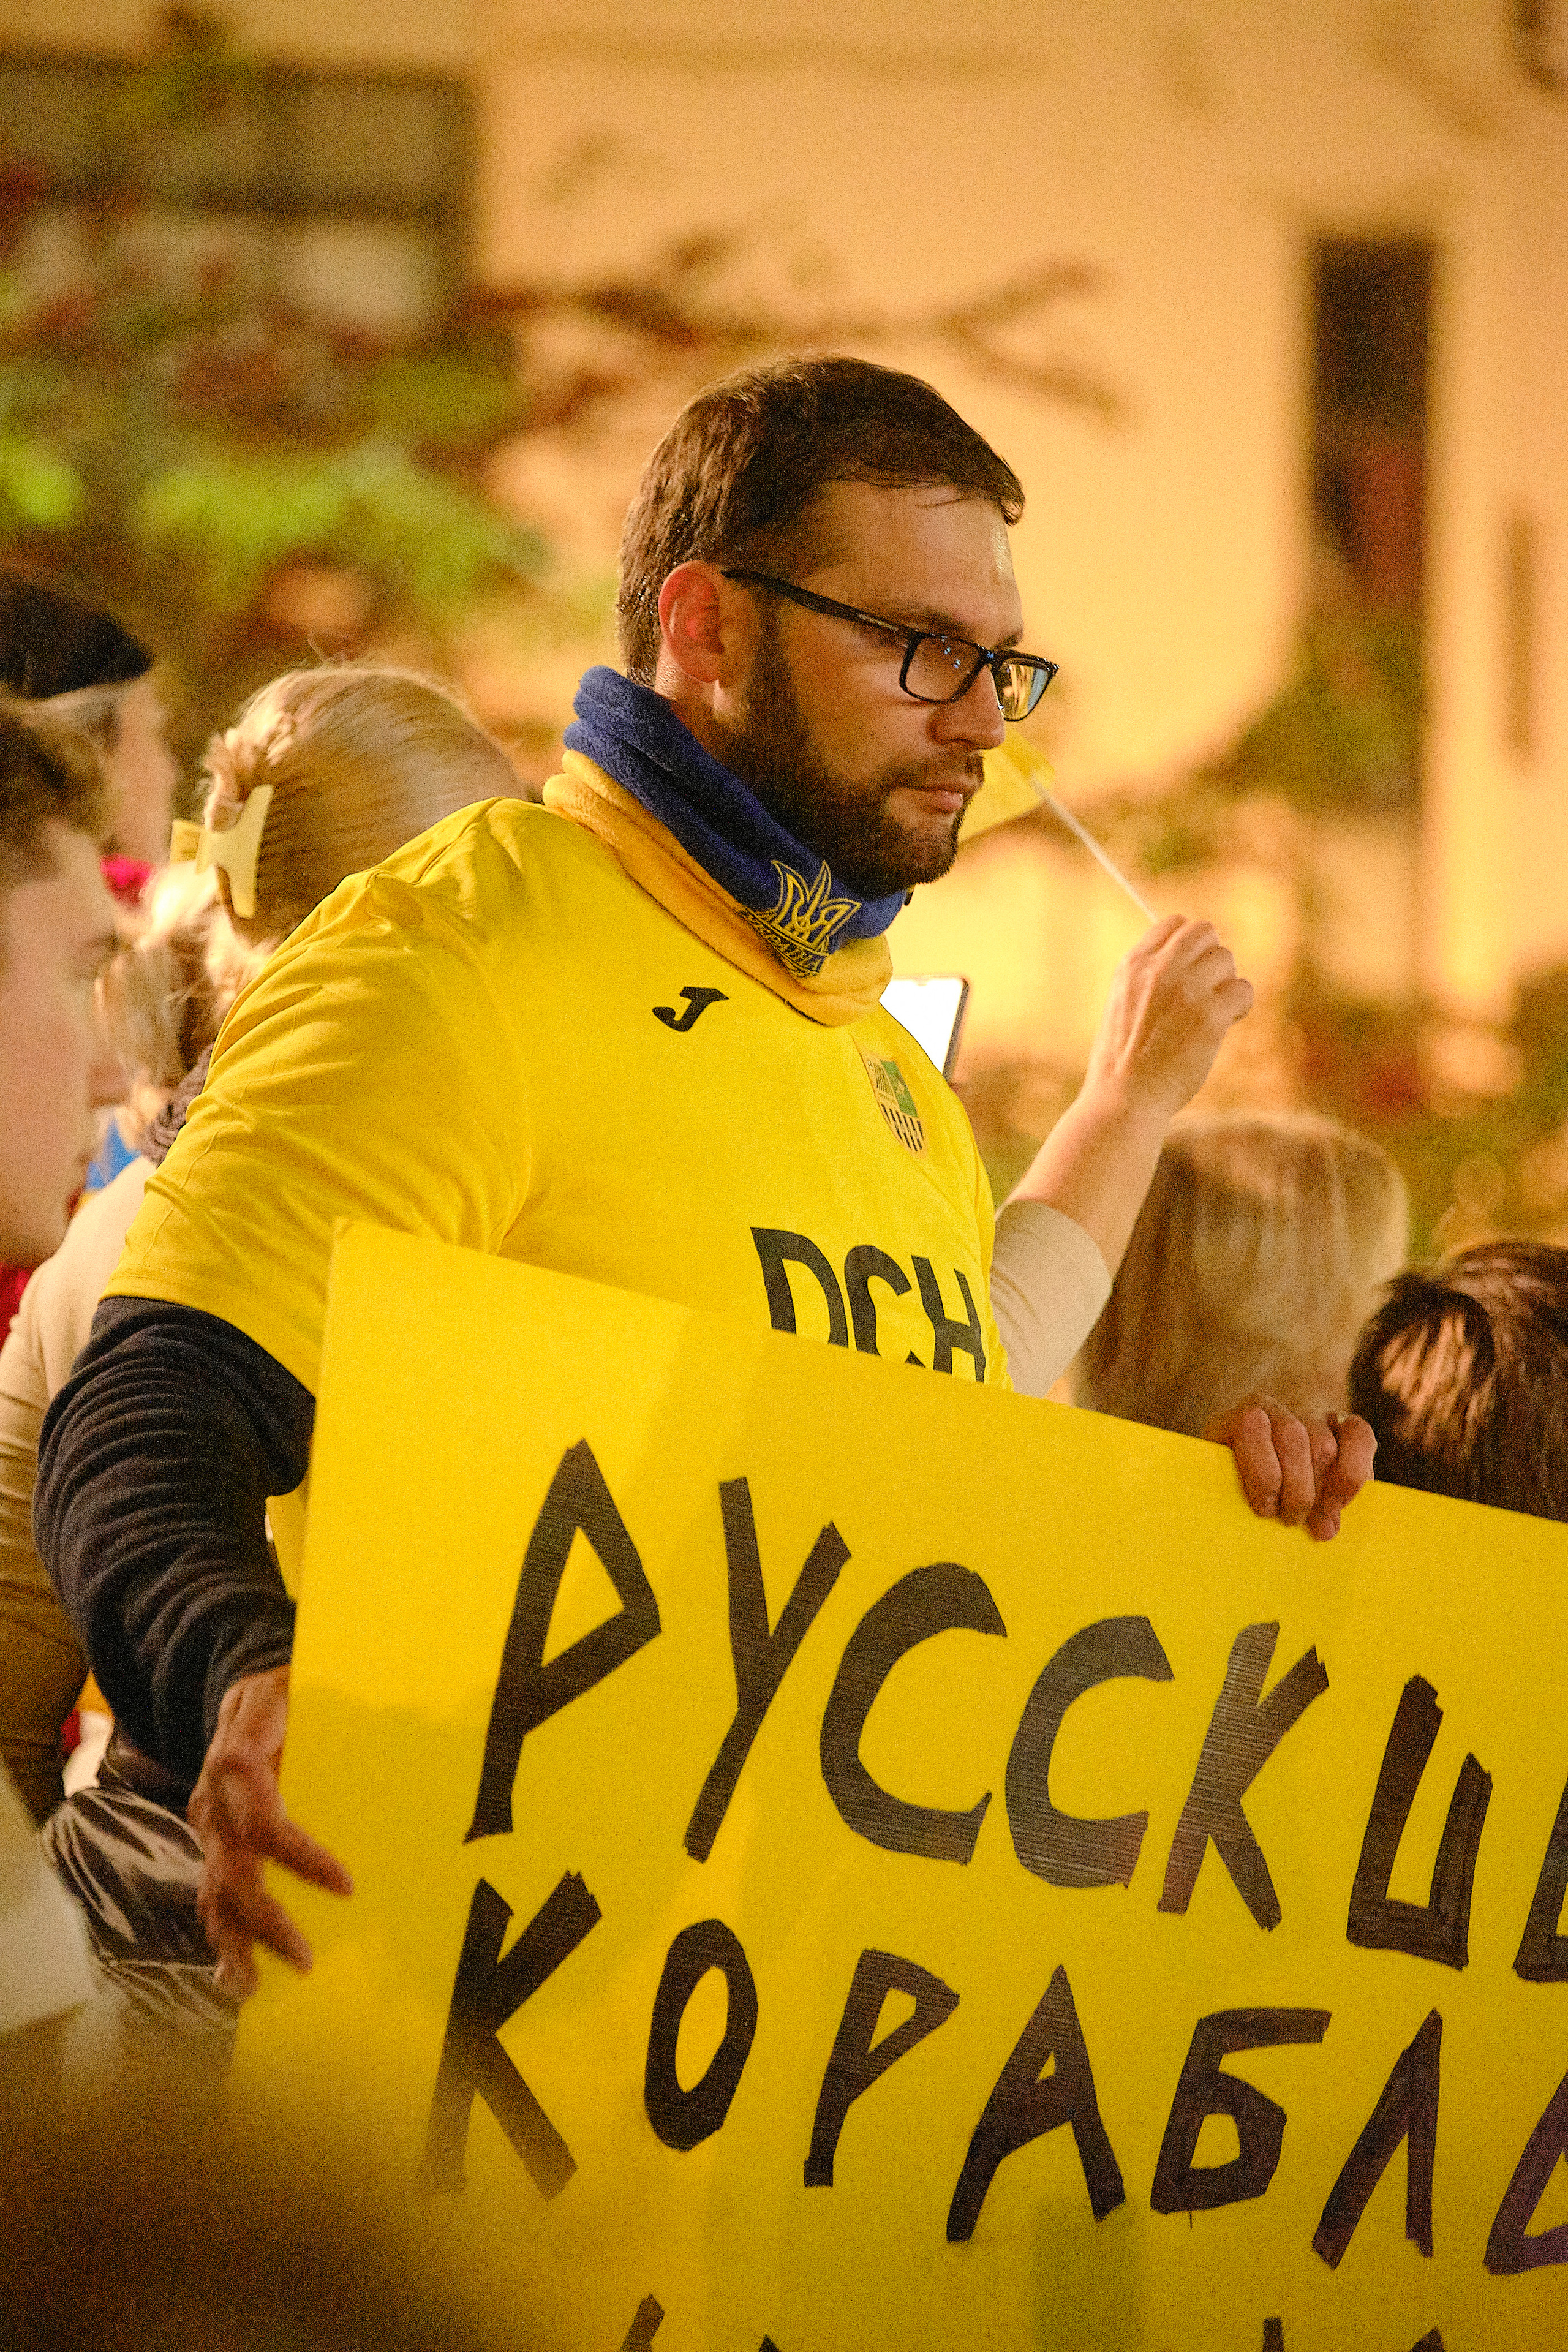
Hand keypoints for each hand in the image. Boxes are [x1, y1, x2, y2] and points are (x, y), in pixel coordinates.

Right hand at [188, 1664, 352, 2001]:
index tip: (346, 1886)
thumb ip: (355, 1710)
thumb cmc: (291, 1695)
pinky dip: (223, 1939)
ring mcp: (209, 1827)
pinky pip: (212, 1896)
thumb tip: (423, 1731)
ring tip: (256, 1986)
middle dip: (267, 1917)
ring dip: (237, 1941)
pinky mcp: (213, 1848)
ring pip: (215, 1890)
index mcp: (240, 1755)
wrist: (244, 1697)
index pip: (263, 1816)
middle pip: (234, 1866)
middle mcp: (215, 1798)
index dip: (299, 1855)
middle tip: (306, 1957)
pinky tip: (239, 1978)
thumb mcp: (309, 1687)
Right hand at [1083, 914, 1253, 1121]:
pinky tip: (1226, 1023)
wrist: (1124, 1098)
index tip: (1191, 969)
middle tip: (1207, 989)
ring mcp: (1186, 990)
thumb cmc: (1123, 1061)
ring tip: (1214, 1011)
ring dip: (1226, 983)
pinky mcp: (1209, 1015)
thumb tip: (1191, 961)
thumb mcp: (1122, 1004)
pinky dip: (1240, 1005)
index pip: (1174, 924)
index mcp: (1132, 965)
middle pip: (1205, 932)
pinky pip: (1244, 989)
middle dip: (1211, 957)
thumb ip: (1149, 978)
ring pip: (1226, 959)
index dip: (1189, 944)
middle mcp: (1158, 970)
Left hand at [1206, 1397, 1376, 1541]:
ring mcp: (1309, 1412)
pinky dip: (1354, 1474)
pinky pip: (1359, 1436)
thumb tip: (1260, 1522)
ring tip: (1318, 1525)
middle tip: (1291, 1521)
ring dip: (1324, 1493)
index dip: (1262, 1472)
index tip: (1265, 1511)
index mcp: (1234, 1421)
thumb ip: (1233, 1498)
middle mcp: (1272, 1409)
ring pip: (1324, 1446)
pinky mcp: (1343, 1422)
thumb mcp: (1227, 1491)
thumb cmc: (1241, 1493)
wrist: (1265, 1471)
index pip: (1250, 1426)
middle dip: (1296, 1491)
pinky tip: (1341, 1504)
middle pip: (1293, 1440)